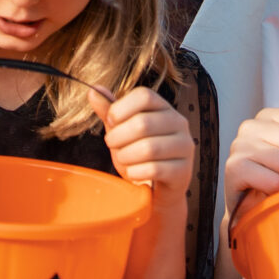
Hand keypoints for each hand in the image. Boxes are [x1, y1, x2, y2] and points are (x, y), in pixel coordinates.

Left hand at [98, 86, 192, 205]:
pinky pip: (154, 170)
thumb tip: (93, 91)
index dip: (121, 108)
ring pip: (149, 148)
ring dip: (126, 156)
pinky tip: (133, 173)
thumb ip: (110, 112)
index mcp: (163, 107)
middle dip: (118, 137)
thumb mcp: (121, 131)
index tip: (111, 122)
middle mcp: (179, 123)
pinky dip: (136, 173)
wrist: (157, 187)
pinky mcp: (184, 170)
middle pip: (143, 123)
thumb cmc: (138, 155)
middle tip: (112, 144)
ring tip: (122, 160)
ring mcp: (185, 146)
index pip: (144, 96)